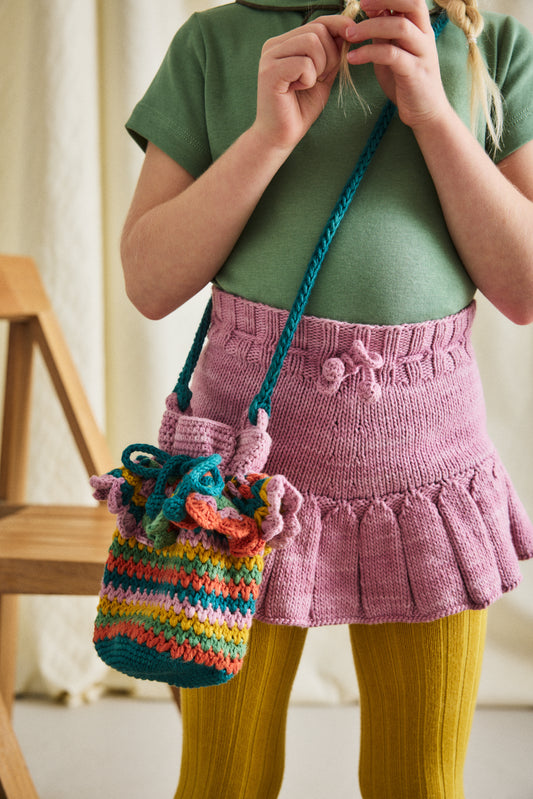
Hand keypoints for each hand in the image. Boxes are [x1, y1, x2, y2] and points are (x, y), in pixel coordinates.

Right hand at [253, 15, 357, 152]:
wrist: (280, 136)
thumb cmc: (301, 108)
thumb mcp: (323, 76)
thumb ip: (332, 54)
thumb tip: (349, 31)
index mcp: (285, 43)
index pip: (318, 22)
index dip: (338, 27)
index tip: (352, 38)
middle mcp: (274, 45)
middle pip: (317, 31)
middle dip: (330, 56)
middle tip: (320, 78)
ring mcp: (269, 57)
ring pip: (311, 43)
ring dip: (320, 67)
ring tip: (308, 84)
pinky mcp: (270, 72)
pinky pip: (304, 64)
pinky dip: (308, 80)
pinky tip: (297, 90)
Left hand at [346, 0, 449, 129]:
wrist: (425, 113)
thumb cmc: (406, 82)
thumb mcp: (393, 53)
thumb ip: (384, 34)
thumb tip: (372, 10)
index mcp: (420, 28)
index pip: (409, 0)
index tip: (364, 1)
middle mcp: (425, 36)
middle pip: (412, 3)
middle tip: (361, 4)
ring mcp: (422, 53)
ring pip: (400, 27)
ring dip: (371, 27)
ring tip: (349, 35)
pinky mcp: (415, 72)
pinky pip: (392, 55)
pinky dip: (370, 53)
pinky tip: (353, 58)